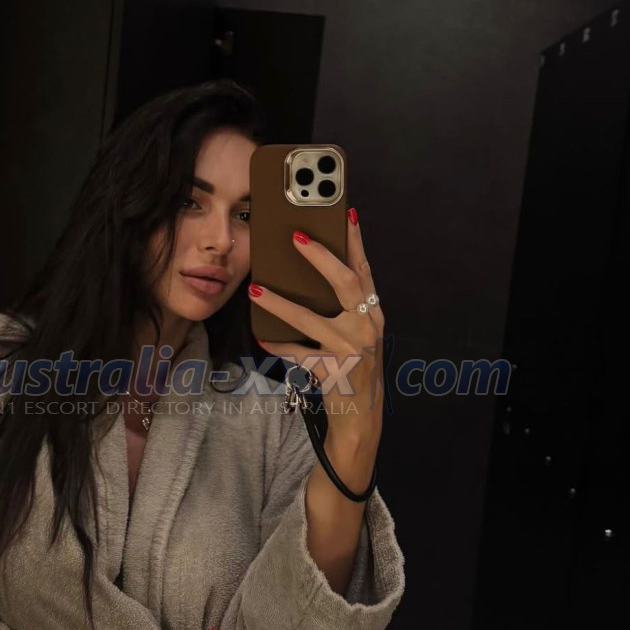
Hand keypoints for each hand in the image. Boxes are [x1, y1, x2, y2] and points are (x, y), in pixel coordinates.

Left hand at [248, 211, 384, 442]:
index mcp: (372, 313)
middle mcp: (367, 327)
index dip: (355, 241)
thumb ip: (343, 307)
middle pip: (345, 283)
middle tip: (296, 237)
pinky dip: (277, 345)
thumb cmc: (354, 368)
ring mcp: (351, 349)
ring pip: (310, 319)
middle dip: (321, 257)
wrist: (362, 416)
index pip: (364, 269)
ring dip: (279, 303)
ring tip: (256, 288)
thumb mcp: (356, 334)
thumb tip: (308, 275)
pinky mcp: (334, 371)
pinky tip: (261, 337)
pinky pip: (297, 354)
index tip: (346, 212)